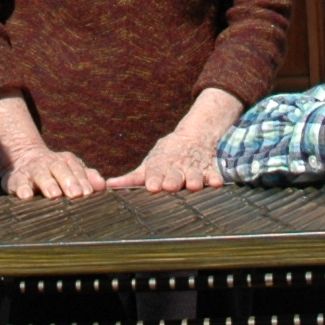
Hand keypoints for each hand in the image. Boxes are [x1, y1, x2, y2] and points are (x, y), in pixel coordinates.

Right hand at [0, 94, 103, 197]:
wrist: (23, 160)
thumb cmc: (55, 172)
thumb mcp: (72, 171)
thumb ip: (88, 177)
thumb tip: (103, 185)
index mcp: (65, 160)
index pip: (76, 168)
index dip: (82, 180)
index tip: (88, 193)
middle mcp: (48, 163)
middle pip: (60, 169)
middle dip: (68, 181)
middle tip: (76, 194)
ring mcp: (32, 170)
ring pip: (40, 174)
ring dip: (48, 184)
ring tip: (54, 194)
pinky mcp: (15, 179)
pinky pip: (18, 183)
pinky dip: (22, 189)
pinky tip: (26, 196)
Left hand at [109, 86, 244, 191]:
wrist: (194, 137)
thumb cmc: (165, 158)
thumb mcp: (148, 165)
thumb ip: (130, 178)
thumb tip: (106, 186)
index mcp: (161, 166)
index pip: (156, 173)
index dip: (154, 179)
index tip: (152, 186)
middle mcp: (177, 168)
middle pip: (175, 176)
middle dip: (172, 180)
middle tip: (169, 186)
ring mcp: (195, 169)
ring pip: (195, 176)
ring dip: (194, 180)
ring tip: (194, 185)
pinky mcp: (210, 171)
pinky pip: (214, 175)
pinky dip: (215, 178)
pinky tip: (217, 183)